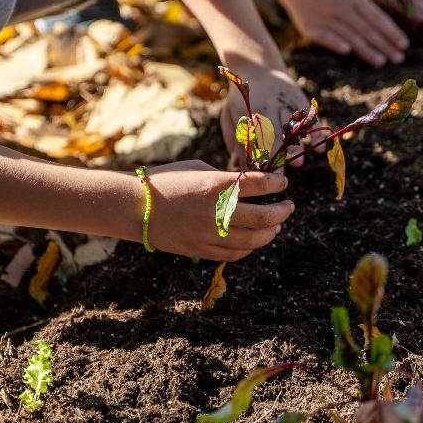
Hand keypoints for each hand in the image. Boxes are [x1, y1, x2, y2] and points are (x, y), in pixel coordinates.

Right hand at [145, 160, 293, 260]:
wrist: (134, 207)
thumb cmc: (165, 180)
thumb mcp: (198, 169)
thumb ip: (225, 177)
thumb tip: (248, 185)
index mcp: (216, 185)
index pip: (260, 185)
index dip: (277, 183)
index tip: (282, 183)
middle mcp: (217, 211)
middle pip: (265, 216)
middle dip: (283, 211)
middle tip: (289, 206)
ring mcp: (210, 234)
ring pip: (255, 240)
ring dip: (271, 232)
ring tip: (276, 225)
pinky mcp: (202, 250)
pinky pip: (236, 253)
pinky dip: (249, 247)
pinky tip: (253, 239)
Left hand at [219, 65, 316, 168]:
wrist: (257, 65)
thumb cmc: (241, 99)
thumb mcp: (230, 115)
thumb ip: (234, 139)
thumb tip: (237, 165)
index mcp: (248, 111)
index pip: (253, 138)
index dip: (259, 157)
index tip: (262, 175)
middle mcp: (268, 106)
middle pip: (274, 134)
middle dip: (277, 155)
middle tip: (280, 175)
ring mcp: (285, 100)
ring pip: (292, 125)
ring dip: (296, 145)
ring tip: (300, 161)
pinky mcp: (298, 97)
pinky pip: (308, 116)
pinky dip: (315, 131)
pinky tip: (321, 146)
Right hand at [287, 0, 408, 66]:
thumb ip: (370, 3)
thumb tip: (393, 20)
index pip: (377, 17)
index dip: (391, 31)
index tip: (405, 44)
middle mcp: (341, 6)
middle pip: (366, 29)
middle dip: (384, 45)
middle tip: (399, 59)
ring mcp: (324, 16)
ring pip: (349, 35)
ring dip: (366, 49)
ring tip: (381, 62)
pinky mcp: (310, 27)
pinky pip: (324, 36)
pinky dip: (335, 42)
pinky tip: (347, 51)